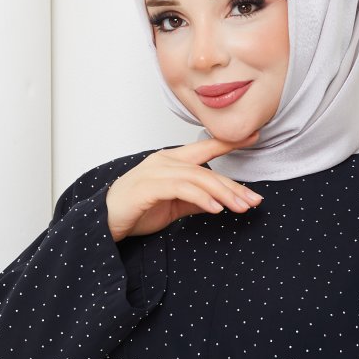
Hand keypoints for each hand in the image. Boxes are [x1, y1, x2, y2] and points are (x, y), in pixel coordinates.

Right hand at [105, 132, 263, 241]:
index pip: (204, 148)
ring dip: (223, 194)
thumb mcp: (173, 206)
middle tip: (254, 200)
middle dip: (233, 186)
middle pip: (207, 169)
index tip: (254, 137)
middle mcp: (164, 161)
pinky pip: (181, 189)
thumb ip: (195, 201)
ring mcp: (156, 172)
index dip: (228, 142)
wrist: (103, 222)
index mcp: (170, 161)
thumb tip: (218, 201)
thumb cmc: (135, 211)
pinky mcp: (149, 186)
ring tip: (241, 207)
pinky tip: (216, 208)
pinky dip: (201, 198)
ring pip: (198, 178)